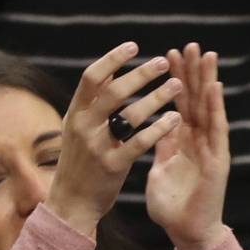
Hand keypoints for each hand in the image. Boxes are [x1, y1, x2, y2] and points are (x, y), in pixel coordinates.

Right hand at [48, 43, 183, 235]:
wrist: (72, 203)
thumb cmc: (81, 162)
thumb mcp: (78, 129)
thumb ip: (92, 103)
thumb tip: (110, 70)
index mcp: (75, 113)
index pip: (91, 77)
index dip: (113, 58)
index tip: (134, 46)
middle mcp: (83, 126)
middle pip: (114, 91)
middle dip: (141, 74)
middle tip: (164, 62)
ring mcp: (97, 146)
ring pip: (130, 115)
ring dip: (156, 97)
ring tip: (177, 86)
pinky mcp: (113, 166)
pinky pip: (140, 142)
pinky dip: (159, 128)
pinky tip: (176, 118)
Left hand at [145, 43, 230, 249]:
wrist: (187, 234)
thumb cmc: (173, 208)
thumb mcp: (159, 170)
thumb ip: (160, 148)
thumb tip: (153, 128)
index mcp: (183, 142)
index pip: (179, 104)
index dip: (175, 80)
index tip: (168, 55)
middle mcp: (200, 141)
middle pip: (196, 100)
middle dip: (192, 72)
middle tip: (189, 44)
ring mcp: (211, 149)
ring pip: (209, 108)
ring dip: (207, 81)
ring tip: (206, 55)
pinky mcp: (218, 161)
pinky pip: (216, 130)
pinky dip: (216, 108)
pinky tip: (214, 87)